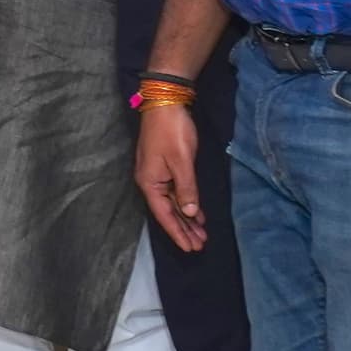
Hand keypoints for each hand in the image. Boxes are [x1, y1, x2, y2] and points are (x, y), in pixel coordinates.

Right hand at [135, 100, 205, 253]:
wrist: (165, 102)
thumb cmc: (172, 132)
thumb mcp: (181, 162)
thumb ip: (186, 189)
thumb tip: (189, 213)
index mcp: (150, 183)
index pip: (165, 215)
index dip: (178, 233)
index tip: (191, 248)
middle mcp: (151, 182)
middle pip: (168, 212)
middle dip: (184, 230)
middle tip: (200, 246)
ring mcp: (157, 174)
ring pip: (173, 203)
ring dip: (187, 218)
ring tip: (201, 234)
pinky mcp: (165, 166)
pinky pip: (176, 192)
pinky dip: (186, 203)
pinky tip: (196, 213)